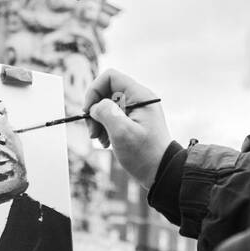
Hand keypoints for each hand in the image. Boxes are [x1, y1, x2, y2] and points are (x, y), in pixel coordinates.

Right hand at [83, 69, 171, 186]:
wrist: (161, 173)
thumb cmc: (145, 154)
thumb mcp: (122, 132)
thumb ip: (106, 112)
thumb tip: (95, 106)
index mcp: (140, 96)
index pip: (110, 77)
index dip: (94, 90)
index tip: (88, 111)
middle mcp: (139, 99)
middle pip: (106, 92)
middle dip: (95, 110)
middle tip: (92, 131)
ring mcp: (136, 111)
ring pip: (108, 106)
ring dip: (98, 121)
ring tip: (100, 139)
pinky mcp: (133, 122)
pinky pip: (113, 118)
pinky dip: (105, 128)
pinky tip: (106, 142)